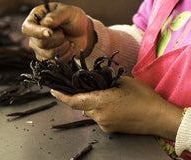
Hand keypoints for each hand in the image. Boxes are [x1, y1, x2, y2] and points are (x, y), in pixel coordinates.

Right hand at [22, 2, 95, 61]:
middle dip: (57, 39)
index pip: (27, 29)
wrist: (82, 32)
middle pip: (39, 43)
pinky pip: (55, 62)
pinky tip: (70, 48)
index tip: (50, 32)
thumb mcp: (68, 12)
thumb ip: (57, 16)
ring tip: (68, 40)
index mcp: (35, 20)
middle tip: (64, 33)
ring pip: (48, 54)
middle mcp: (34, 36)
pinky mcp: (48, 59)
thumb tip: (46, 23)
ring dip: (63, 47)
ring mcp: (40, 49)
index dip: (37, 32)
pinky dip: (66, 55)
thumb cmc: (73, 19)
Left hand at [51, 76, 182, 139]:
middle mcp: (99, 116)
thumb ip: (104, 80)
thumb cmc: (143, 97)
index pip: (73, 100)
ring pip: (90, 111)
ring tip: (105, 94)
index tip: (53, 90)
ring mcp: (104, 124)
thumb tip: (94, 80)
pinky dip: (99, 109)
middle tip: (87, 86)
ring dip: (92, 102)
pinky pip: (98, 117)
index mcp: (100, 102)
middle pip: (81, 105)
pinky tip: (112, 103)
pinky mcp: (109, 129)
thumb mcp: (123, 81)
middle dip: (81, 96)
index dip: (61, 96)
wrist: (158, 118)